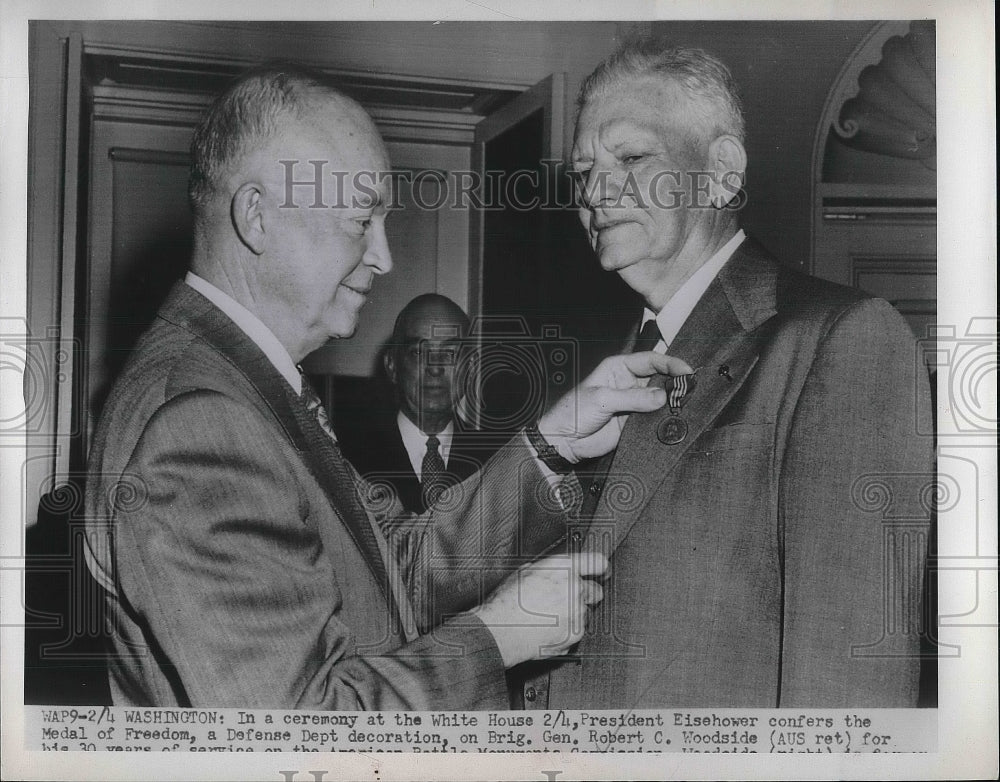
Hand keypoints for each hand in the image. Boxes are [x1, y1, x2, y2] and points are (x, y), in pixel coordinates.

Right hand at [472, 552, 607, 667]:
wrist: (500, 630)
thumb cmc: (507, 602)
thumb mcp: (526, 571)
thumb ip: (551, 569)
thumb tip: (560, 570)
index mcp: (563, 568)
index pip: (596, 562)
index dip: (601, 567)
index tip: (603, 571)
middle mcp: (574, 588)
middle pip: (596, 590)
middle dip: (585, 594)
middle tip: (567, 599)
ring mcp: (576, 613)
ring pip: (585, 613)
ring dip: (573, 614)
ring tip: (549, 617)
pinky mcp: (575, 634)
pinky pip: (577, 630)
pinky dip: (567, 631)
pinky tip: (548, 628)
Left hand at [537, 351, 693, 461]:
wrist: (563, 441)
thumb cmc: (573, 412)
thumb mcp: (602, 400)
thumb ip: (632, 398)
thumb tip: (662, 396)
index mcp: (618, 368)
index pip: (650, 360)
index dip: (670, 363)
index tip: (686, 371)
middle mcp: (628, 383)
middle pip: (659, 378)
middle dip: (675, 382)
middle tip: (691, 389)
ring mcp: (634, 403)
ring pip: (660, 398)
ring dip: (673, 401)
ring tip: (688, 404)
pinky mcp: (635, 422)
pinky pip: (655, 418)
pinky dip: (666, 418)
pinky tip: (677, 418)